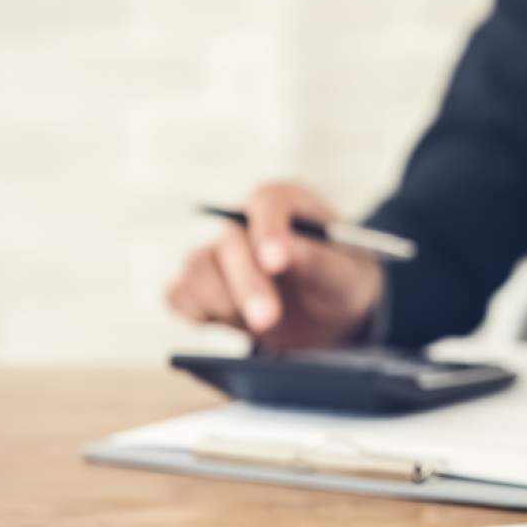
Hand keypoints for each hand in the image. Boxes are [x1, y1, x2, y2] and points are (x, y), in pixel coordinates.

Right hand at [166, 182, 384, 348]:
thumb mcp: (348, 276)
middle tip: (267, 319)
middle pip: (230, 242)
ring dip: (226, 303)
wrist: (329, 317)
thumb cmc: (343, 284)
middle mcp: (246, 221)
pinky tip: (232, 323)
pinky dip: (198, 313)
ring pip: (198, 268)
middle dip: (249, 285)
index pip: (269, 202)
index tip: (276, 262)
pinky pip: (179, 295)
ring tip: (265, 323)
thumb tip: (283, 253)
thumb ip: (319, 262)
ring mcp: (218, 252)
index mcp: (288, 203)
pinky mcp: (200, 285)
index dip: (269, 230)